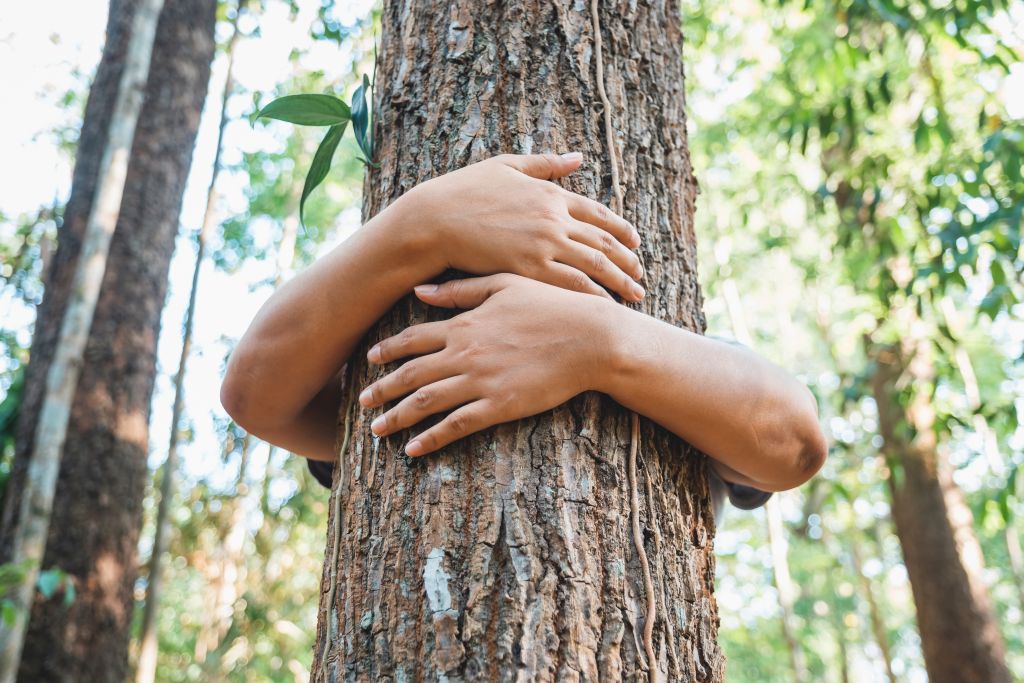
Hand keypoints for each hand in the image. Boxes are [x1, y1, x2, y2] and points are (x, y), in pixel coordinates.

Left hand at [358, 274, 621, 455]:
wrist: (590, 338)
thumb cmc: (553, 306)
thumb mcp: (505, 285)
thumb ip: (460, 290)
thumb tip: (420, 291)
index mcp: (465, 323)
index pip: (413, 339)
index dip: (388, 351)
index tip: (370, 360)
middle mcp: (465, 353)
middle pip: (411, 375)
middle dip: (382, 390)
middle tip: (362, 402)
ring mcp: (481, 381)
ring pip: (425, 402)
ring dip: (397, 417)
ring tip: (377, 429)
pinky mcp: (499, 406)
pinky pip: (456, 426)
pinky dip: (431, 438)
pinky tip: (413, 449)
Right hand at [397, 153, 644, 301]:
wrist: (435, 219)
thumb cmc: (463, 191)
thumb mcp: (507, 166)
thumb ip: (546, 164)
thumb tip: (578, 157)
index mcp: (551, 193)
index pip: (598, 214)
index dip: (620, 229)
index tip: (635, 242)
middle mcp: (554, 219)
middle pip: (603, 242)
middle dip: (627, 261)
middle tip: (641, 275)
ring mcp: (544, 244)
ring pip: (594, 266)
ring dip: (619, 282)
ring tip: (634, 295)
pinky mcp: (529, 268)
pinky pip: (571, 285)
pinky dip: (593, 297)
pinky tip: (605, 307)